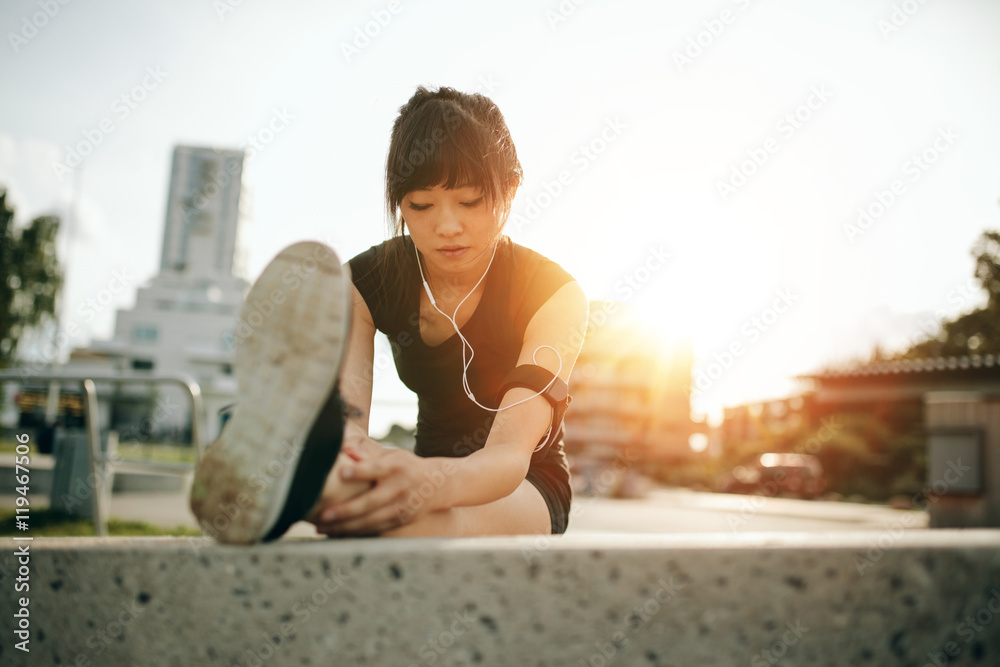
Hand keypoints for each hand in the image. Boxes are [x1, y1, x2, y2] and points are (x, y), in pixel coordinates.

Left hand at [312, 448, 441, 536]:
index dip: (359, 471)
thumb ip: (368, 455)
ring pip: (369, 521)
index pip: (376, 469)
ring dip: (344, 527)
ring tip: (322, 528)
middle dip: (345, 510)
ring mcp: (400, 508)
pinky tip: (337, 533)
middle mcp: (399, 488)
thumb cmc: (405, 466)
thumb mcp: (392, 455)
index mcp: (396, 466)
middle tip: (323, 515)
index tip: (341, 473)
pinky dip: (355, 533)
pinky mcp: (400, 521)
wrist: (437, 485)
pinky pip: (374, 529)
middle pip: (370, 501)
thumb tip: (344, 451)